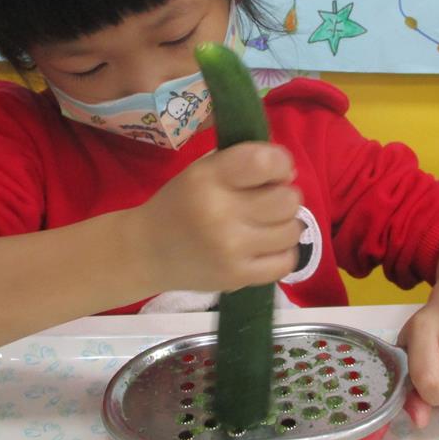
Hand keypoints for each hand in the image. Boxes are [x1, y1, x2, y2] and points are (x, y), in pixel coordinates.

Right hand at [135, 142, 302, 292]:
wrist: (147, 252)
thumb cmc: (180, 204)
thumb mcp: (202, 171)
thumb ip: (243, 164)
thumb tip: (290, 174)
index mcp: (209, 178)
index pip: (266, 162)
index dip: (281, 163)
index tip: (274, 171)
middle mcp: (220, 212)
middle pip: (287, 200)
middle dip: (285, 196)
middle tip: (267, 202)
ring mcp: (230, 249)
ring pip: (292, 231)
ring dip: (285, 225)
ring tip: (266, 226)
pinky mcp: (237, 277)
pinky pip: (286, 262)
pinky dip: (283, 253)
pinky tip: (266, 247)